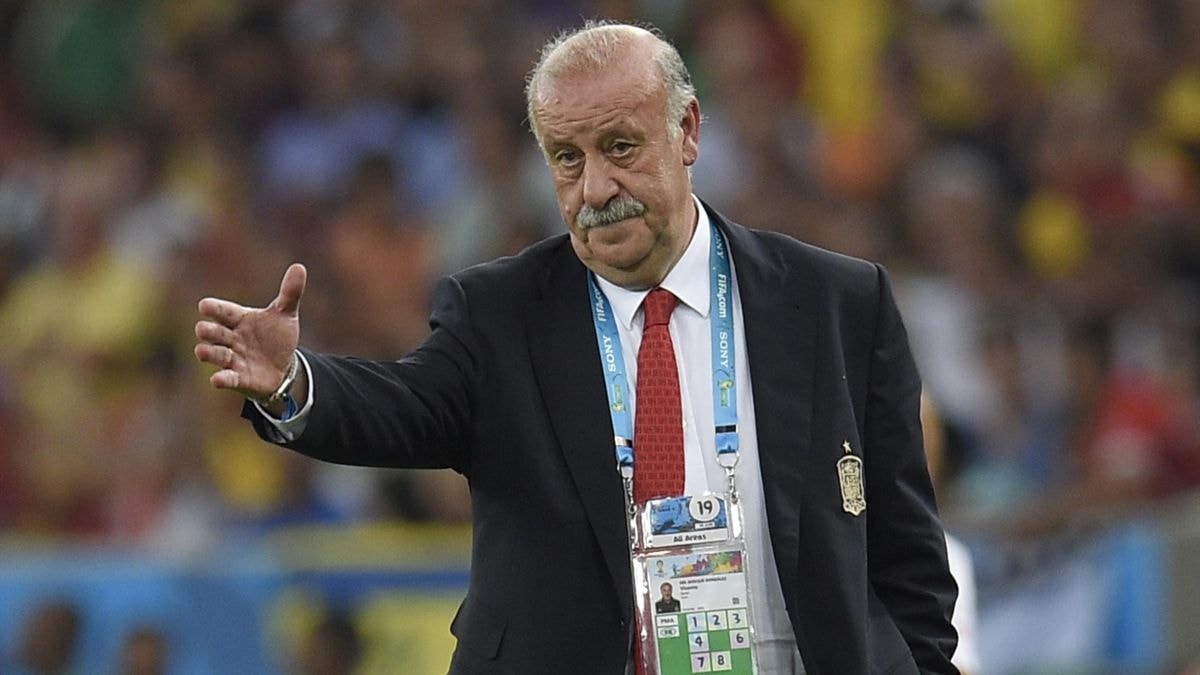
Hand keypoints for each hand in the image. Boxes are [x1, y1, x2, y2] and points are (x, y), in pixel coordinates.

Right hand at [195, 263, 305, 399]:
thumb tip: (299, 267)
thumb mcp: (286, 314)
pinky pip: (228, 379)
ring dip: (210, 353)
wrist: (283, 366)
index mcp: (240, 319)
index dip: (215, 309)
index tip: (204, 305)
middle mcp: (232, 338)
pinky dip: (222, 379)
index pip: (224, 311)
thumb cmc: (276, 337)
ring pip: (216, 355)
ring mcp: (234, 359)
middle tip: (203, 329)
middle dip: (209, 331)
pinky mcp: (239, 379)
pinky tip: (216, 380)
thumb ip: (290, 293)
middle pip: (215, 333)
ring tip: (202, 351)